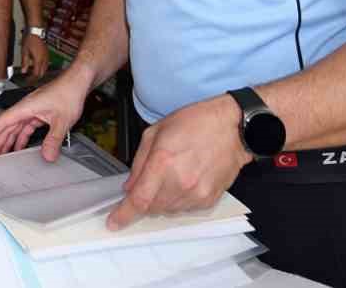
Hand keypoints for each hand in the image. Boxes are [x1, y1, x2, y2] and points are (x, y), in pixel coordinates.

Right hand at [0, 72, 85, 159]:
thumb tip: (47, 155)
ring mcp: (33, 109)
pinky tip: (21, 145)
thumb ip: (53, 139)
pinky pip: (26, 126)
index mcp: (27, 107)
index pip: (5, 120)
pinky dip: (22, 136)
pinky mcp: (40, 112)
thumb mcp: (62, 120)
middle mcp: (27, 107)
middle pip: (8, 126)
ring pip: (17, 127)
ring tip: (3, 153)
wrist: (78, 80)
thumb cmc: (69, 92)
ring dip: (9, 140)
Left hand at [21, 32, 50, 79]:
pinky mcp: (47, 54)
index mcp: (38, 60)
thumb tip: (24, 71)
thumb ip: (24, 63)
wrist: (36, 31)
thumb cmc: (30, 39)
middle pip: (42, 73)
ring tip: (33, 74)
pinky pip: (46, 64)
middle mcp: (44, 59)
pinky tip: (38, 67)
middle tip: (30, 79)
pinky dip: (42, 68)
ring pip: (45, 69)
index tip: (27, 80)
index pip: (36, 74)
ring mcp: (47, 56)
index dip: (32, 79)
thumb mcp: (24, 52)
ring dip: (40, 73)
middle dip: (36, 78)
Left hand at [107, 94, 250, 228]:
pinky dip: (179, 200)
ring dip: (162, 199)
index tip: (114, 222)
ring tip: (172, 174)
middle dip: (144, 199)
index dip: (123, 214)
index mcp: (163, 162)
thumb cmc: (195, 122)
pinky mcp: (209, 199)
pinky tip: (185, 179)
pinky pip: (185, 209)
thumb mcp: (156, 131)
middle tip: (151, 179)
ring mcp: (196, 193)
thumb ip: (139, 162)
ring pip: (168, 210)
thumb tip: (129, 186)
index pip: (139, 199)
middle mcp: (180, 182)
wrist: (232, 127)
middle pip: (152, 208)